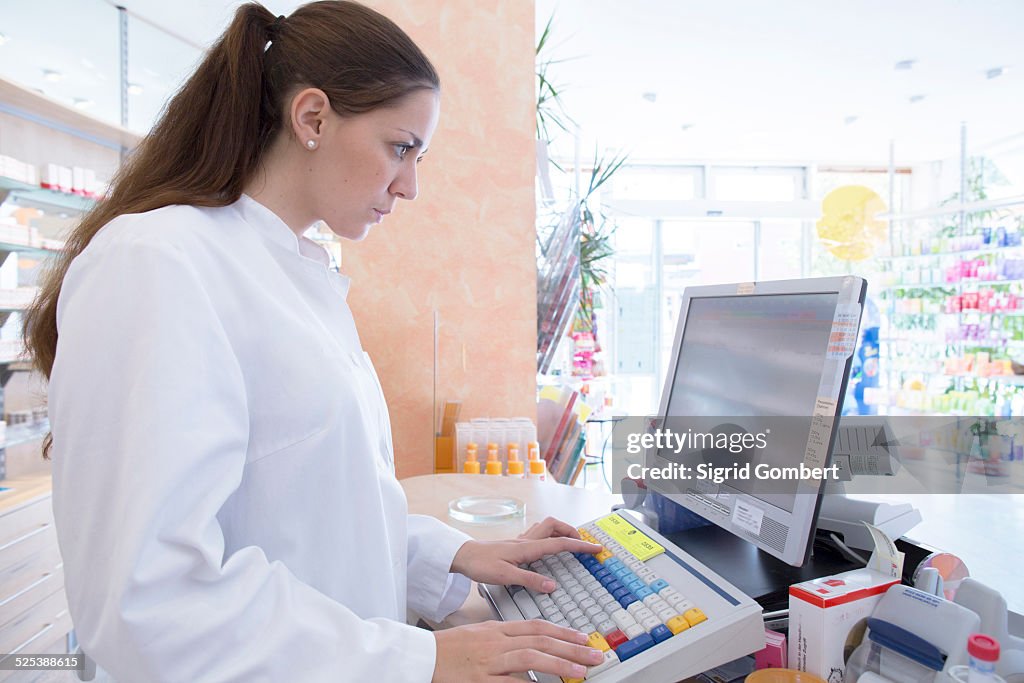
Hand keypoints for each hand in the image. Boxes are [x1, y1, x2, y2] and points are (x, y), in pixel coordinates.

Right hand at [432, 619, 603, 681]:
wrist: (421, 656)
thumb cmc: (449, 648)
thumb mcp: (481, 634)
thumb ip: (506, 638)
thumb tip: (532, 644)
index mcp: (497, 630)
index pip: (537, 627)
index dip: (563, 632)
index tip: (583, 638)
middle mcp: (496, 642)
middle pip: (539, 640)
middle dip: (570, 647)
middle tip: (594, 654)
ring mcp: (488, 662)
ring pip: (528, 657)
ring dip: (557, 663)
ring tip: (580, 670)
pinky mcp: (478, 680)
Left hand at [450, 517, 600, 591]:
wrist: (462, 556)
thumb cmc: (480, 565)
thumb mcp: (506, 576)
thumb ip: (530, 580)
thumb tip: (552, 585)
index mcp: (527, 548)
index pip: (560, 543)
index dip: (580, 546)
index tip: (596, 548)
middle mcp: (525, 541)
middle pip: (555, 526)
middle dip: (572, 531)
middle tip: (582, 544)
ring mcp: (519, 540)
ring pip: (545, 527)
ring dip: (560, 531)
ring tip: (569, 542)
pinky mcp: (513, 544)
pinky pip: (536, 534)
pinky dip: (547, 536)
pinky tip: (545, 547)